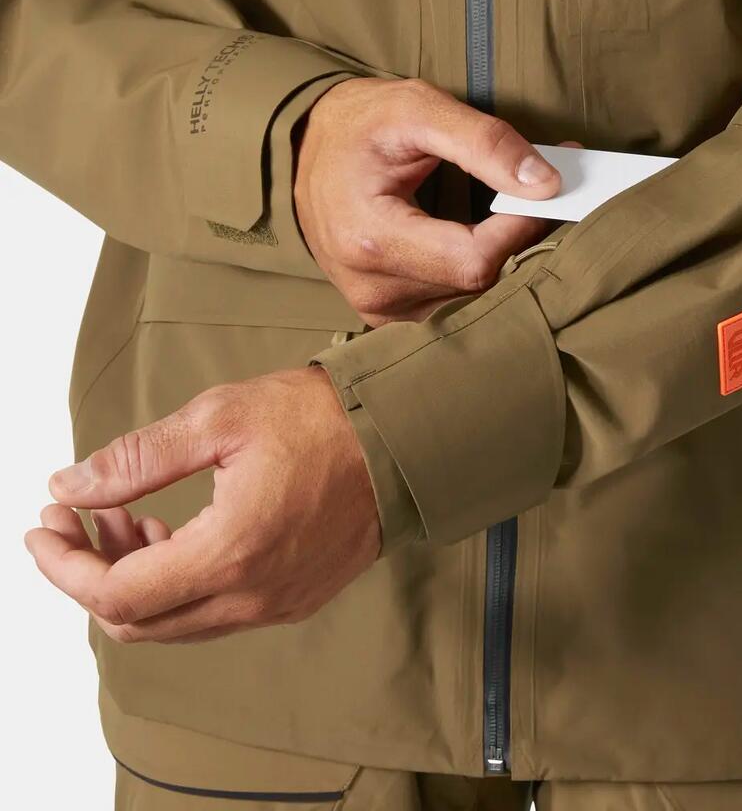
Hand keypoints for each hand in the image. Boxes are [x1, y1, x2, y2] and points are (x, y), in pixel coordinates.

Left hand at [24, 368, 378, 643]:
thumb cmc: (320, 419)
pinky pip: (217, 613)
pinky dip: (180, 584)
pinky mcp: (296, 597)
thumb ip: (138, 458)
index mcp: (232, 551)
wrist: (399, 437)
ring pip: (177, 622)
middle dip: (92, 574)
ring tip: (128, 520)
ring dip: (136, 580)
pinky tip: (178, 535)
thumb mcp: (220, 417)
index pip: (117, 596)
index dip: (64, 567)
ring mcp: (278, 602)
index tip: (43, 527)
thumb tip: (71, 485)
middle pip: (140, 621)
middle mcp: (254, 594)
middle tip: (80, 518)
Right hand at [296, 76, 573, 324]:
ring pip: (474, 304)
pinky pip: (455, 309)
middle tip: (545, 200)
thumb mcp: (417, 110)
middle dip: (521, 242)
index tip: (550, 191)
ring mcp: (379, 311)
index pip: (476, 260)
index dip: (523, 228)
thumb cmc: (359, 126)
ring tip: (515, 216)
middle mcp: (373, 289)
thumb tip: (547, 183)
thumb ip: (484, 143)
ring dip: (506, 262)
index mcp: (372, 240)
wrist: (304, 151)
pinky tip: (488, 243)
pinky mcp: (387, 317)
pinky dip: (481, 278)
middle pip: (480, 287)